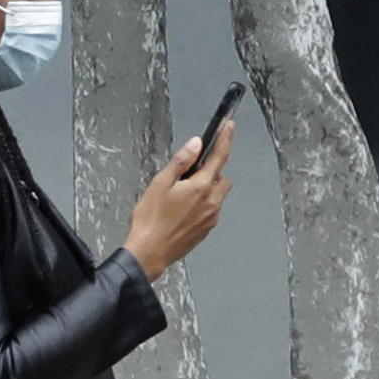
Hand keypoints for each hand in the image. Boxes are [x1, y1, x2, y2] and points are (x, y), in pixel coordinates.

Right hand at [126, 116, 233, 276]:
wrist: (149, 252)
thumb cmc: (150, 220)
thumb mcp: (160, 183)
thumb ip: (181, 161)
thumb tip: (195, 144)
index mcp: (201, 187)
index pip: (219, 156)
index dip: (225, 138)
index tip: (228, 126)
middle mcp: (211, 202)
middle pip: (221, 178)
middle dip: (211, 171)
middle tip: (189, 174)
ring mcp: (210, 218)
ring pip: (217, 195)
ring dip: (207, 189)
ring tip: (181, 195)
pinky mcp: (206, 230)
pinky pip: (211, 210)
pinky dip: (202, 205)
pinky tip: (182, 210)